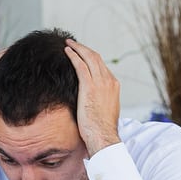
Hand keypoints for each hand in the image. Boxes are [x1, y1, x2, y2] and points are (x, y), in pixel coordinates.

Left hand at [64, 38, 120, 155]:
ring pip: (89, 57)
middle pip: (96, 57)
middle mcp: (109, 81)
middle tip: (73, 43)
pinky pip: (81, 65)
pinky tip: (66, 51)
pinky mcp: (89, 86)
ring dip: (78, 48)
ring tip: (68, 43)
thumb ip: (100, 100)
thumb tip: (92, 100)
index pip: (102, 66)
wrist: (103, 135)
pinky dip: (74, 56)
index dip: (90, 58)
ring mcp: (100, 82)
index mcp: (114, 86)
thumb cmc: (101, 128)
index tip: (81, 54)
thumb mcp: (104, 110)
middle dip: (84, 48)